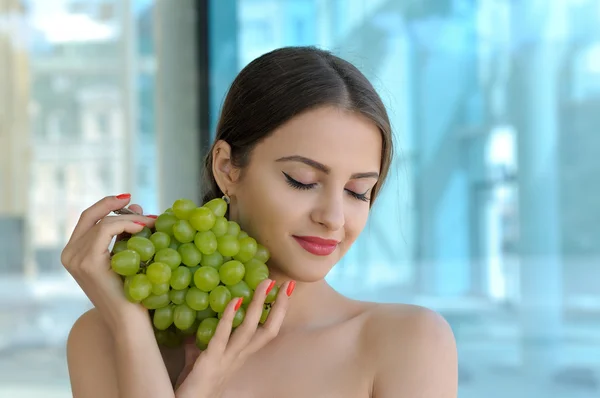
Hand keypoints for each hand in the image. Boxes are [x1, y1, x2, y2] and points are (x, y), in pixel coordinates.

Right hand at [61, 194, 156, 332]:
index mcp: (74, 253)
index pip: (87, 218)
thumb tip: (136, 206)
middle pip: (90, 215)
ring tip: (152, 222)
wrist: (129, 321)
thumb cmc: (131, 292)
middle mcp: (69, 254)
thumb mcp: (125, 256)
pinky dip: (127, 224)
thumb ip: (125, 233)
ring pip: (103, 222)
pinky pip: (107, 229)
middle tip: (138, 203)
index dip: (106, 204)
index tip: (128, 199)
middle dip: (115, 205)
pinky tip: (143, 228)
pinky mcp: (88, 262)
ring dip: (130, 218)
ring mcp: (76, 258)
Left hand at [175, 278, 293, 397]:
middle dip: (279, 307)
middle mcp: (240, 356)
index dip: (278, 312)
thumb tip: (195, 331)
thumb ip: (202, 346)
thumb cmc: (195, 386)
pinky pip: (222, 336)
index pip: (266, 331)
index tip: (285, 290)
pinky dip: (228, 318)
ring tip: (265, 285)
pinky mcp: (211, 360)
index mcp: (240, 355)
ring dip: (258, 305)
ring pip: (249, 330)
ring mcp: (227, 358)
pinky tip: (234, 300)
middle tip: (286, 284)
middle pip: (267, 330)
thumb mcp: (201, 361)